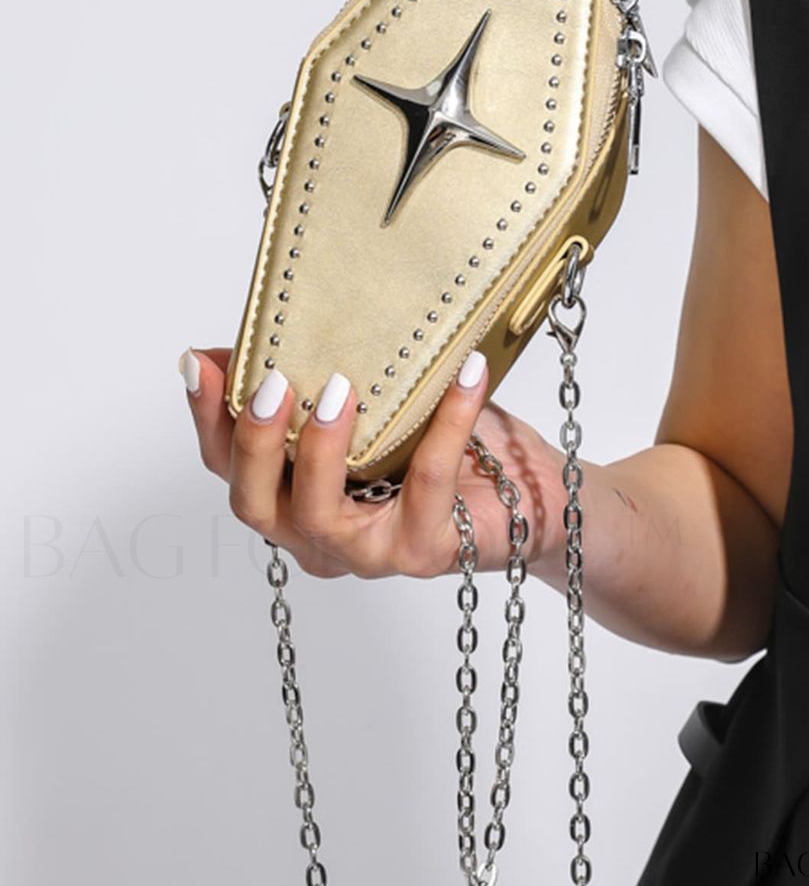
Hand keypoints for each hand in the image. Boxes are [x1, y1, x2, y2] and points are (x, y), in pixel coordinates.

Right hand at [180, 347, 567, 579]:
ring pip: (318, 515)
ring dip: (321, 450)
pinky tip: (466, 373)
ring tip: (341, 390)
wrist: (532, 494)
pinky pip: (426, 484)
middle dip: (254, 443)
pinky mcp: (423, 551)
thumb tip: (255, 333)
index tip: (199, 365)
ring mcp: (367, 551)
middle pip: (255, 504)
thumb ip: (318, 372)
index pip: (229, 468)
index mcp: (294, 496)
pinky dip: (446, 421)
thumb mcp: (377, 396)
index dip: (208, 419)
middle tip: (273, 384)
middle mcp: (319, 535)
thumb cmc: (446, 441)